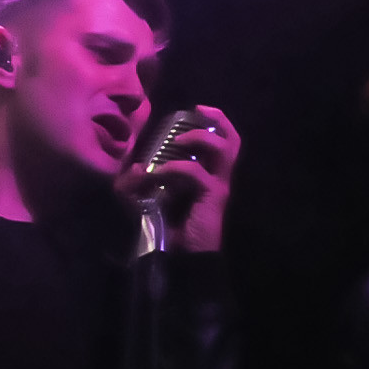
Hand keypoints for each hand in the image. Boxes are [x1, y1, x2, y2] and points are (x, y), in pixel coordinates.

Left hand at [114, 103, 240, 252]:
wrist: (185, 258)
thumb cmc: (170, 229)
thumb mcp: (146, 200)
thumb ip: (136, 184)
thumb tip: (135, 168)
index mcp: (209, 174)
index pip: (224, 141)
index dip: (214, 121)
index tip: (195, 110)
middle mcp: (218, 177)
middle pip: (234, 140)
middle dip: (217, 120)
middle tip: (198, 112)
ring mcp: (218, 185)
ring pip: (225, 149)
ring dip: (200, 137)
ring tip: (182, 139)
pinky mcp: (212, 196)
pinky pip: (195, 172)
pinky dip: (174, 167)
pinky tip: (158, 173)